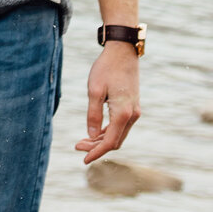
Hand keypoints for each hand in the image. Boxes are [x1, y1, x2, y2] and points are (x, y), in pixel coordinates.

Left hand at [76, 42, 140, 162]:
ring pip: (118, 134)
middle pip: (115, 141)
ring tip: (83, 140)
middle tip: (77, 146)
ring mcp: (135, 111)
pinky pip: (120, 126)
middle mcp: (133, 115)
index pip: (110, 142)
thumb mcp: (94, 91)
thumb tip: (91, 135)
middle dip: (97, 147)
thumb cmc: (106, 68)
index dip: (96, 152)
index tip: (83, 159)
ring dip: (102, 140)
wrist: (123, 52)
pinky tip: (95, 131)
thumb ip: (93, 115)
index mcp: (123, 113)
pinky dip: (108, 131)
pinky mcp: (133, 106)